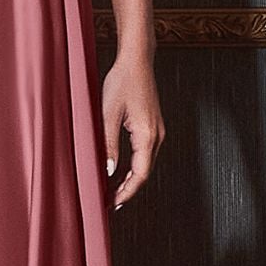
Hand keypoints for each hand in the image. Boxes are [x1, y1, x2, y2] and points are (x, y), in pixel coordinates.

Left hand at [101, 51, 164, 210]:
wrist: (137, 61)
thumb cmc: (122, 82)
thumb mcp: (108, 114)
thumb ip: (108, 144)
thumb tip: (108, 171)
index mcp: (147, 135)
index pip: (139, 174)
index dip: (126, 192)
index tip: (113, 204)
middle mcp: (157, 136)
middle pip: (145, 173)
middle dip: (128, 190)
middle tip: (110, 203)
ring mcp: (157, 131)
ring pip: (146, 164)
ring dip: (131, 179)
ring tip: (113, 191)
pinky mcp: (153, 126)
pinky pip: (145, 154)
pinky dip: (134, 167)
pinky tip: (121, 171)